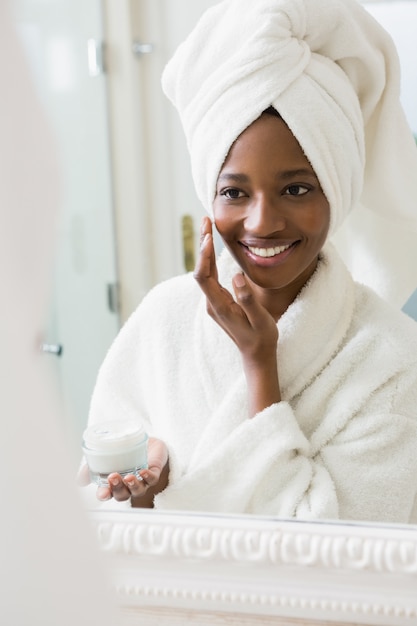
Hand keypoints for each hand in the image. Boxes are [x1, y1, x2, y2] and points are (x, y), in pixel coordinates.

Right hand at [78, 437, 168, 507]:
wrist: (145, 443)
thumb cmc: (124, 453)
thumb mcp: (104, 458)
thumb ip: (90, 468)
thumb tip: (79, 481)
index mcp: (114, 484)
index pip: (108, 494)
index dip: (105, 495)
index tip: (102, 493)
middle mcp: (128, 486)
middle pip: (123, 495)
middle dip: (118, 488)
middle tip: (113, 477)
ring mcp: (142, 481)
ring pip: (138, 490)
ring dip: (133, 485)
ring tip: (129, 477)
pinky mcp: (154, 472)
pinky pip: (153, 479)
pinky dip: (148, 477)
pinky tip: (143, 472)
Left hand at [194, 217, 280, 414]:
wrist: (257, 356)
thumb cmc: (261, 339)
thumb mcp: (260, 321)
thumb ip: (248, 300)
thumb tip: (236, 277)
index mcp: (219, 307)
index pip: (203, 276)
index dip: (204, 255)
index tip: (208, 235)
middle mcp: (212, 304)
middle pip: (201, 270)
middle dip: (203, 245)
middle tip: (205, 221)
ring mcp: (214, 303)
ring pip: (205, 272)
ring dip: (206, 250)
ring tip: (208, 228)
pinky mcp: (219, 302)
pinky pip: (211, 277)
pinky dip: (211, 260)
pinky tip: (214, 248)